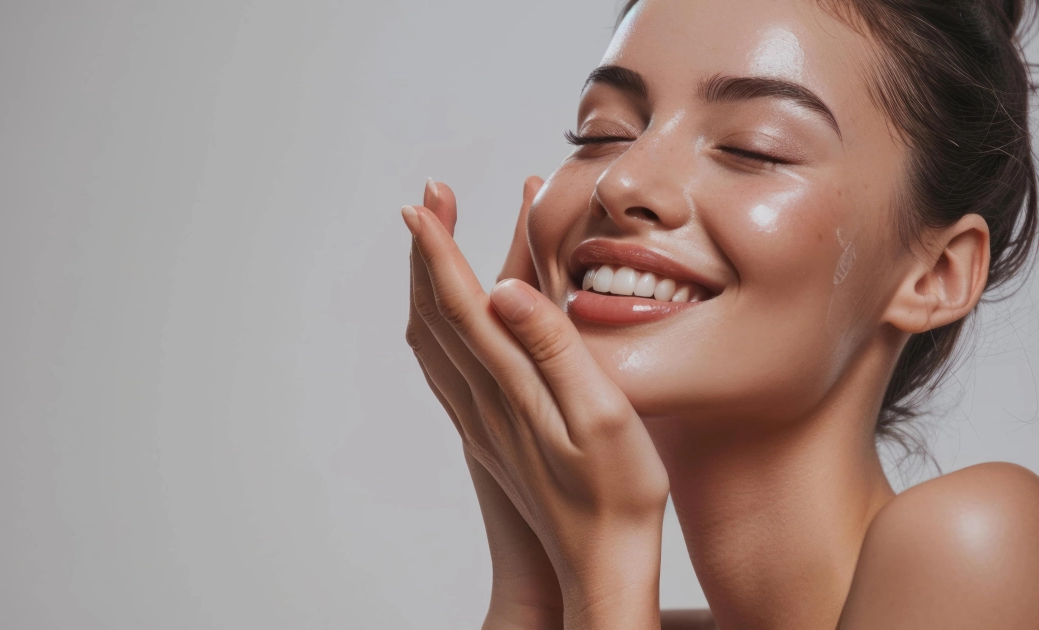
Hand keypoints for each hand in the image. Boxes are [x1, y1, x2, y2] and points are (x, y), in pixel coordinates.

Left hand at [407, 178, 561, 628]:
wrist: (599, 565)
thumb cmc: (617, 493)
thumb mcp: (601, 414)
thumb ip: (553, 347)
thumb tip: (503, 290)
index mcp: (512, 384)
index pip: (461, 303)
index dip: (438, 249)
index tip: (421, 202)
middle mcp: (484, 400)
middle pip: (437, 314)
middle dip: (427, 251)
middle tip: (427, 200)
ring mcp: (481, 421)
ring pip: (434, 342)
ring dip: (426, 286)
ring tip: (429, 243)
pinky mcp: (489, 437)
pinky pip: (444, 371)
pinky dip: (435, 329)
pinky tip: (445, 323)